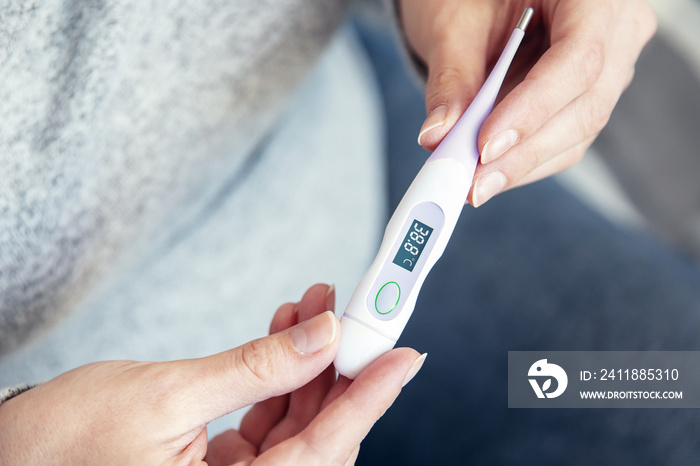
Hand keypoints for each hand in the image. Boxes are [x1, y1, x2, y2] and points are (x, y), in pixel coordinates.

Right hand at [0, 284, 424, 464]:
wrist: (10, 454)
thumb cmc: (65, 441)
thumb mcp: (167, 394)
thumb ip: (254, 368)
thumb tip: (322, 336)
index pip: (323, 449)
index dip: (369, 398)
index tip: (403, 356)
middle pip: (318, 436)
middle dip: (339, 368)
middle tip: (359, 312)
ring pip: (297, 424)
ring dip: (310, 363)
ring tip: (318, 306)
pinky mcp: (218, 464)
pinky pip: (268, 420)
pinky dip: (280, 376)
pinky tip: (287, 333)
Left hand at [402, 0, 656, 205]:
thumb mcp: (454, 21)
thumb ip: (451, 77)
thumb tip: (438, 137)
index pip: (578, 59)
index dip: (533, 110)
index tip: (486, 147)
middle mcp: (616, 29)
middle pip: (585, 106)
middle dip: (523, 154)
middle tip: (473, 185)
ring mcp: (610, 65)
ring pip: (577, 131)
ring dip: (521, 165)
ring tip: (473, 185)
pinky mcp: (589, 95)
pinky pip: (565, 138)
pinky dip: (523, 159)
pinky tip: (488, 174)